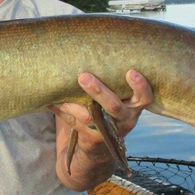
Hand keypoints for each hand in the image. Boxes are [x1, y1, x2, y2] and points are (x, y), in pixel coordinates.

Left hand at [49, 70, 152, 190]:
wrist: (101, 147)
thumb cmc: (110, 109)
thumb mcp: (119, 99)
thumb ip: (113, 82)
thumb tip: (95, 47)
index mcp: (134, 107)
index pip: (144, 97)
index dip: (140, 86)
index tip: (130, 72)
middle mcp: (124, 120)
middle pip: (113, 107)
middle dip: (99, 91)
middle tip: (83, 77)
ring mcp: (108, 131)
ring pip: (90, 117)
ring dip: (73, 103)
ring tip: (61, 91)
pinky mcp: (91, 138)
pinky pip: (73, 122)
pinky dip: (61, 110)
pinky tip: (50, 101)